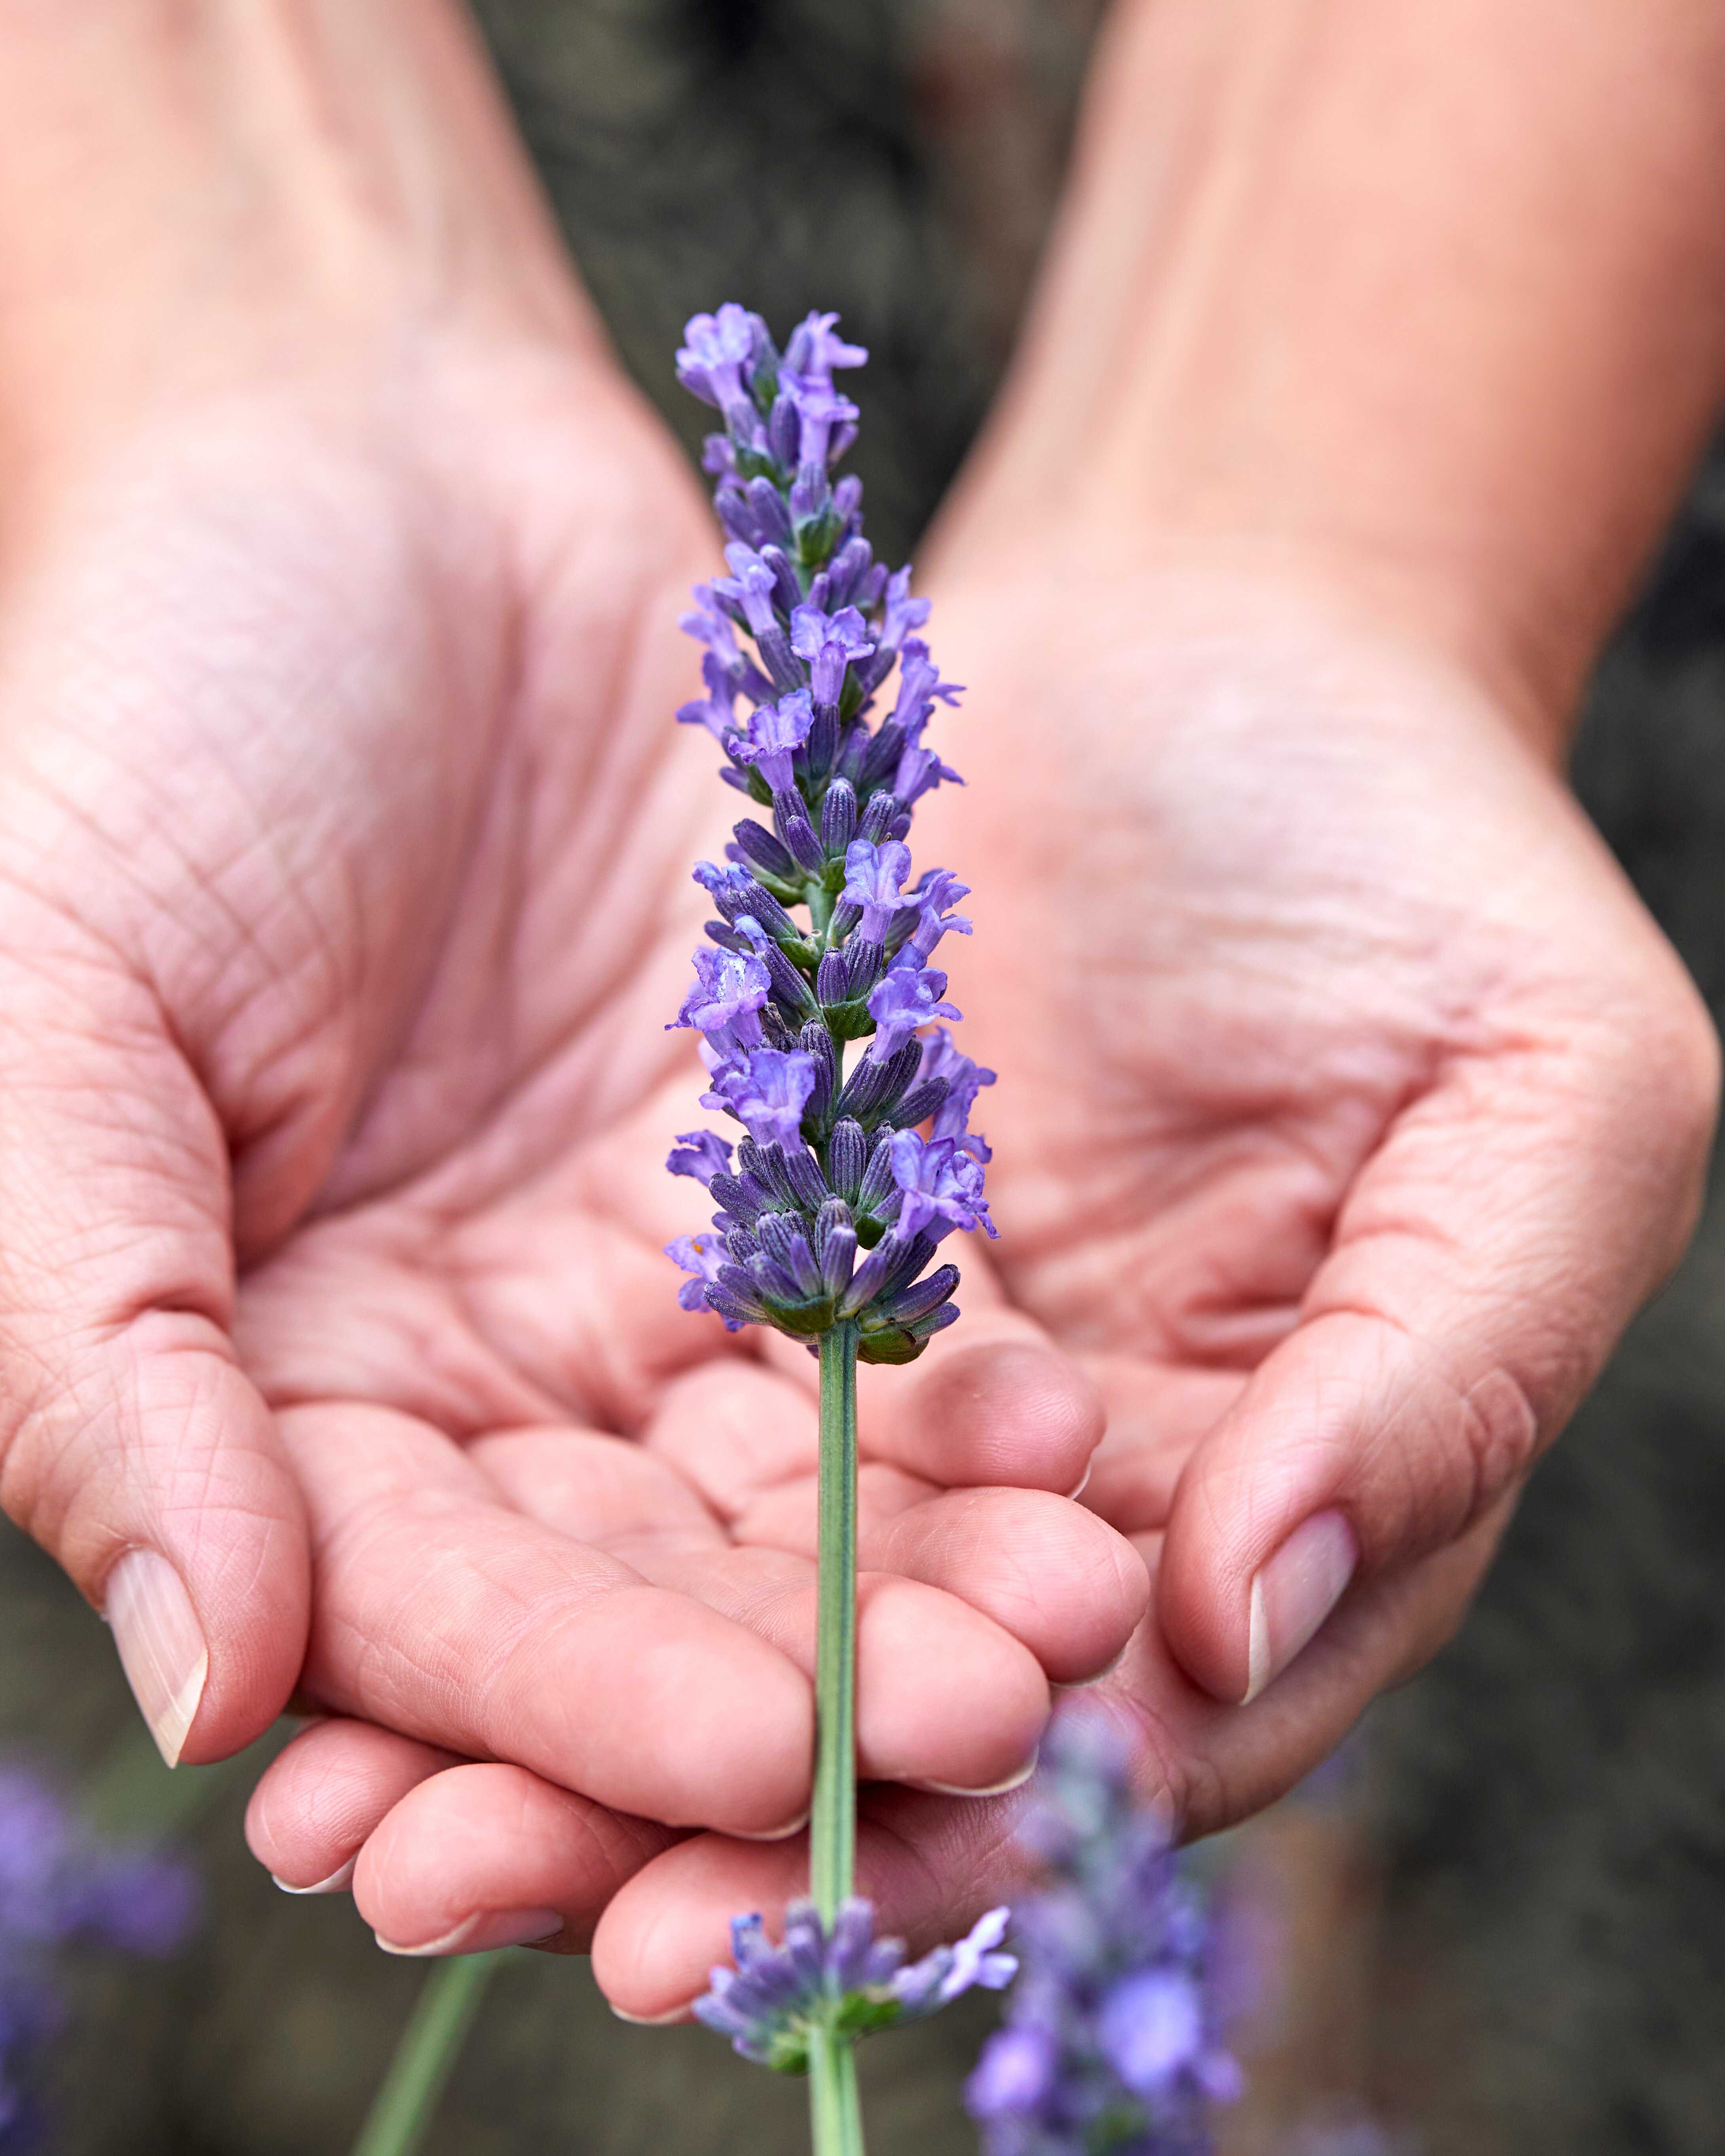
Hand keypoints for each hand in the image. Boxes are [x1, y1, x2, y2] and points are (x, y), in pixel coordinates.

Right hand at [0, 10, 1142, 1846]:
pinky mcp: (776, 1169)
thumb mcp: (51, 1029)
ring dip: (932, 1567)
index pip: (429, 1620)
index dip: (589, 1710)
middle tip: (1000, 1730)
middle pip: (640, 1589)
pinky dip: (977, 1395)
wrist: (367, 476)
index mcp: (260, 1393)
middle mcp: (456, 1373)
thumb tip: (209, 1691)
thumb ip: (105, 1365)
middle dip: (811, 1675)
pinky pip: (891, 1319)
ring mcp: (623, 1278)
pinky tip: (1081, 1444)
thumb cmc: (156, 717)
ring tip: (1087, 1622)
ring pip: (790, 1488)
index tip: (768, 1763)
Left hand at [278, 543, 1714, 2013]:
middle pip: (904, 1700)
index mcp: (1288, 1495)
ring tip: (382, 1820)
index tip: (789, 1909)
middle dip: (715, 1818)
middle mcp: (1093, 1481)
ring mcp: (922, 1376)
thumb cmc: (1428, 864)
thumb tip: (1248, 1616)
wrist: (1226, 649)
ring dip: (576, 1711)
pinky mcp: (787, 1257)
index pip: (1133, 1727)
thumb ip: (1443, 1375)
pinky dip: (535, 1509)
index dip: (970, 1829)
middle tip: (513, 1902)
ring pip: (745, 1590)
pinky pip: (651, 1407)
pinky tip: (379, 1591)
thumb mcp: (1548, 1105)